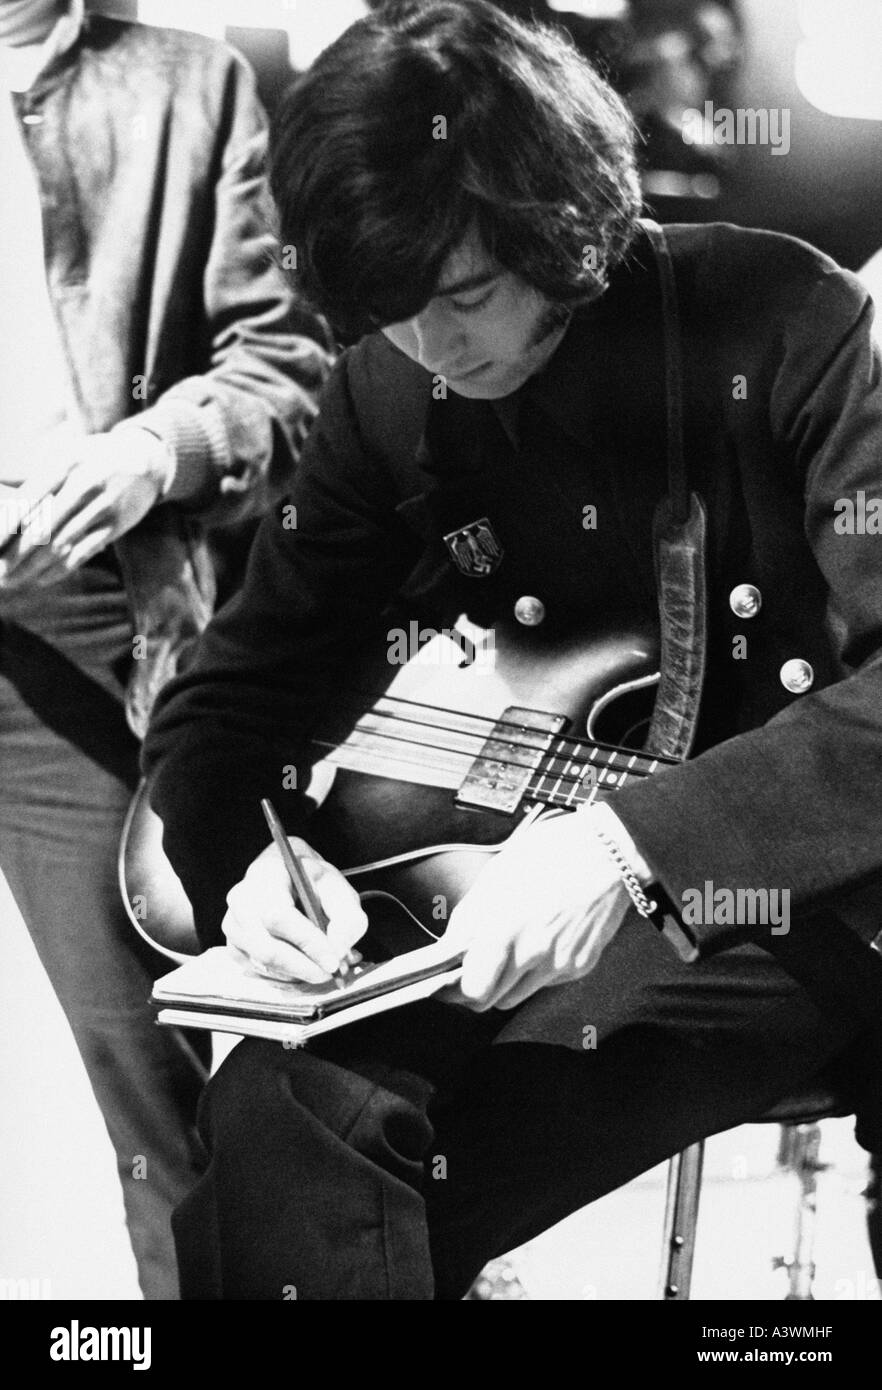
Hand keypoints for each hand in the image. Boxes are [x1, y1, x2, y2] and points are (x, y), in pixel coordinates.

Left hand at [0, 429, 171, 591]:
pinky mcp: (116, 527)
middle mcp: (84, 486)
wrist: (146, 459)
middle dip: (15, 555)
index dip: (6, 528)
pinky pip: (84, 553)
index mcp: (64, 465)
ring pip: (61, 546)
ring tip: (12, 581)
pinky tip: (40, 580)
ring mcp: (102, 508)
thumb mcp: (61, 452)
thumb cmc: (92, 457)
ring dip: (33, 568)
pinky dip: (60, 570)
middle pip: (43, 529)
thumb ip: (26, 469)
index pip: (28, 501)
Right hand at [222, 838, 368, 983]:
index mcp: (266, 875)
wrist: (288, 876)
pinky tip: (306, 964)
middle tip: (332, 972)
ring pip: (265, 965)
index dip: (307, 942)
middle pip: (267, 948)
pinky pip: (261, 973)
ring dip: (300, 973)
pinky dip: (288, 976)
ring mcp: (233, 926)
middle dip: (305, 967)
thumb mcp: (340, 888)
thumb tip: (338, 951)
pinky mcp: (234, 947)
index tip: (333, 961)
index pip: (279, 915)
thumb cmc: (312, 881)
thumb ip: (348, 918)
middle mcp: (241, 900)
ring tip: (325, 964)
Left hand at [442, 811, 632, 1010]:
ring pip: (518, 995)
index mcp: (505, 928)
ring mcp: (560, 963)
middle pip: (492, 1001)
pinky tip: (541, 939)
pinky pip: (547, 981)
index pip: (472, 990)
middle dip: (477, 989)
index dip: (455, 990)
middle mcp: (533, 953)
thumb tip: (450, 947)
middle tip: (470, 970)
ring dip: (506, 981)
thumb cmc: (551, 853)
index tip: (445, 983)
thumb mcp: (496, 875)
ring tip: (508, 949)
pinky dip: (536, 970)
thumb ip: (469, 917)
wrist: (608, 852)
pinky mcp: (581, 965)